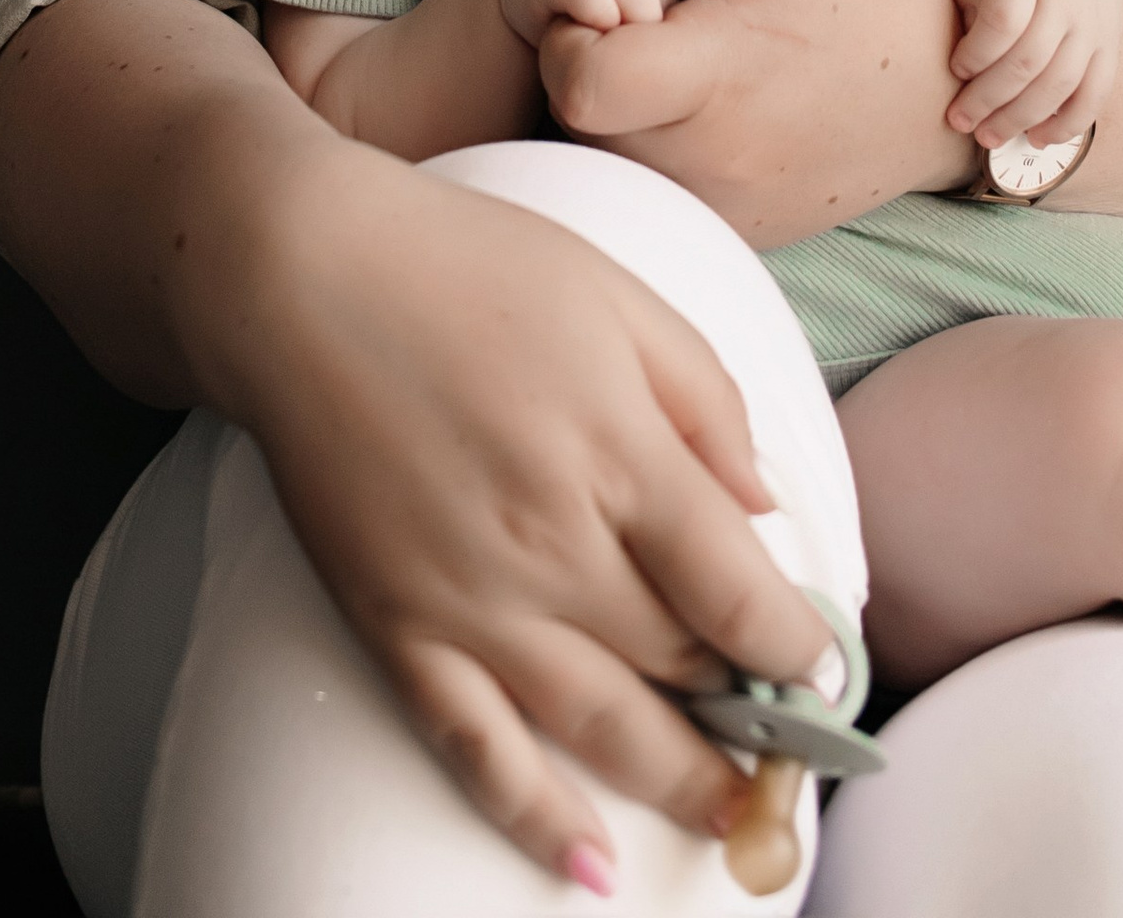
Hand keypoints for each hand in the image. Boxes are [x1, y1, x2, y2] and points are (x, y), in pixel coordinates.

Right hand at [0, 0, 829, 887]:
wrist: (299, 276)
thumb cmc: (466, 266)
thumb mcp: (617, 294)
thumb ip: (705, 397)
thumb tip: (765, 503)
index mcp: (618, 450)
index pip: (736, 588)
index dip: (793, 646)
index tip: (823, 675)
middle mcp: (555, 540)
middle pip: (678, 659)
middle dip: (747, 713)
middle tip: (792, 750)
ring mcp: (472, 596)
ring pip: (600, 724)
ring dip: (677, 783)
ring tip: (734, 824)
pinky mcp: (399, 627)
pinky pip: (474, 747)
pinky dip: (534, 817)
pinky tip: (585, 867)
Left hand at [544, 0, 972, 243]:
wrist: (947, 85)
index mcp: (720, 77)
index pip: (577, 81)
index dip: (577, 28)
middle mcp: (712, 164)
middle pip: (577, 120)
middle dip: (596, 59)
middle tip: (668, 19)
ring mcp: (724, 211)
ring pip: (606, 160)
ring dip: (623, 106)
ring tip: (694, 64)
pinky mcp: (735, 234)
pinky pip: (653, 190)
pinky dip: (657, 147)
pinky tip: (712, 108)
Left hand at [944, 0, 1122, 148]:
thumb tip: (968, 36)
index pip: (1003, 19)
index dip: (976, 52)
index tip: (955, 68)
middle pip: (1028, 61)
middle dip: (988, 100)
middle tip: (959, 121)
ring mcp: (1094, 23)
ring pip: (1061, 85)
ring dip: (1021, 119)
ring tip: (988, 138)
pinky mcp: (1110, 43)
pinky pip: (1097, 93)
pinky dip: (1069, 123)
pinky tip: (1037, 139)